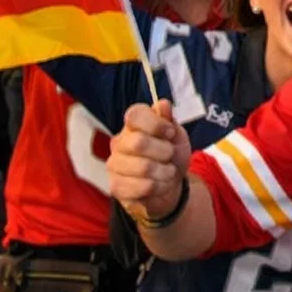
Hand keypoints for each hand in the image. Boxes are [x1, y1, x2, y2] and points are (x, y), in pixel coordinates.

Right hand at [107, 100, 190, 222]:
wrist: (169, 186)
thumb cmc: (171, 156)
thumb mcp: (176, 136)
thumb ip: (168, 120)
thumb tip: (163, 104)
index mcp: (133, 125)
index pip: (134, 115)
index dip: (156, 124)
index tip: (170, 133)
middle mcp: (119, 143)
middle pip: (138, 142)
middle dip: (164, 151)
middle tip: (170, 155)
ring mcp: (114, 165)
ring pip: (142, 167)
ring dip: (164, 171)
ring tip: (168, 172)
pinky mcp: (116, 187)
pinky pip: (141, 187)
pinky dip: (159, 186)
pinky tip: (160, 184)